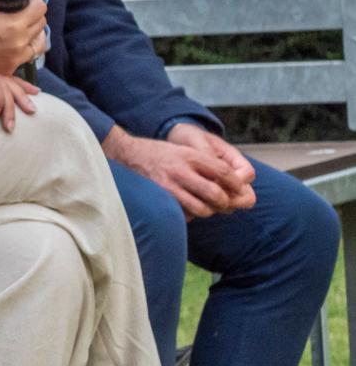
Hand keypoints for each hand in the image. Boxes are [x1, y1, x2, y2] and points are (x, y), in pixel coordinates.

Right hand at [0, 0, 46, 75]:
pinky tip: (13, 44)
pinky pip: (26, 57)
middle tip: (21, 13)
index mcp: (15, 24)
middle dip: (33, 16)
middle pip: (41, 24)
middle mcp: (20, 42)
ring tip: (22, 31)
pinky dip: (23, 49)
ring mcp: (16, 58)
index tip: (26, 0)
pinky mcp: (9, 69)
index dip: (34, 0)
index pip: (41, 7)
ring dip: (34, 34)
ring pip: (40, 43)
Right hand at [108, 123, 254, 217]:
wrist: (126, 153)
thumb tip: (232, 183)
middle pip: (215, 194)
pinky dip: (190, 214)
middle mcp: (180, 170)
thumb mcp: (184, 151)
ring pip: (201, 208)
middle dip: (224, 203)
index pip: (223, 172)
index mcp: (190, 156)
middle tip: (225, 204)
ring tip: (207, 208)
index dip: (236, 184)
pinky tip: (188, 209)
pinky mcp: (158, 197)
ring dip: (208, 212)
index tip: (240, 190)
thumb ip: (206, 164)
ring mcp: (168, 185)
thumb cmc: (159, 153)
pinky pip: (183, 213)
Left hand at [168, 122, 256, 207]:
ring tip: (202, 203)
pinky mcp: (213, 194)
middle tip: (214, 202)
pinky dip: (211, 208)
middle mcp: (234, 174)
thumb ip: (205, 153)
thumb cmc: (187, 137)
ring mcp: (225, 186)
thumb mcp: (194, 140)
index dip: (237, 181)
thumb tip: (213, 174)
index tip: (217, 183)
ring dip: (223, 207)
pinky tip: (193, 205)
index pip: (248, 174)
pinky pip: (219, 207)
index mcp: (233, 158)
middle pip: (248, 195)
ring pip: (235, 204)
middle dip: (235, 201)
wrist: (177, 140)